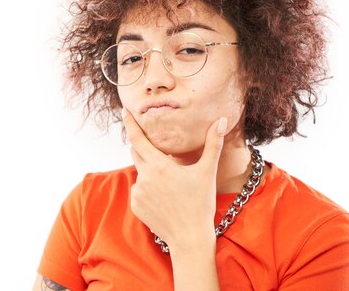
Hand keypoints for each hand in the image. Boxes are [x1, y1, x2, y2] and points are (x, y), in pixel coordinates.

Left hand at [122, 108, 227, 251]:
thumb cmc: (200, 204)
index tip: (126, 110)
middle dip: (144, 146)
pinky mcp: (135, 206)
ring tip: (171, 183)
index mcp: (159, 166)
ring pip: (141, 173)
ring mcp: (137, 193)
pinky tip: (165, 197)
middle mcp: (144, 178)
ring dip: (151, 171)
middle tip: (157, 145)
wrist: (190, 239)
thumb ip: (213, 143)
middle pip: (137, 153)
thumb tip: (222, 120)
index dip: (130, 123)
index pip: (137, 138)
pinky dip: (149, 188)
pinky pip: (139, 190)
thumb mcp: (207, 171)